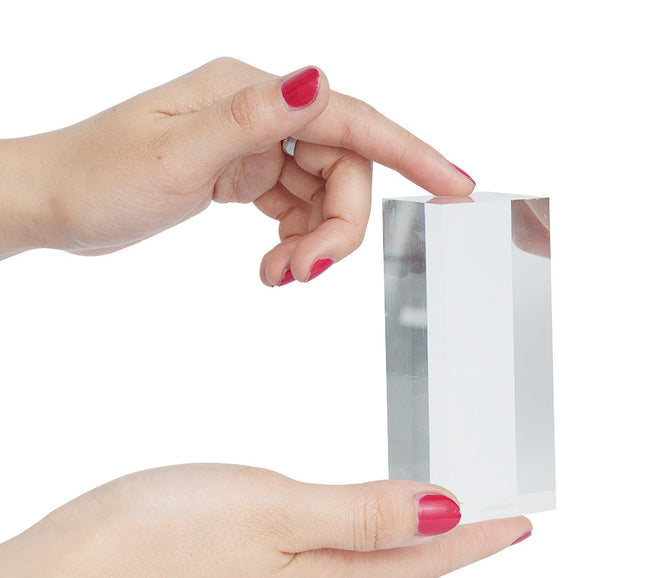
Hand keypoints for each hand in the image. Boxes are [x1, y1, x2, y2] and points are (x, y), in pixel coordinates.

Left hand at [0, 58, 474, 282]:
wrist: (58, 202)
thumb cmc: (100, 175)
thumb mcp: (177, 154)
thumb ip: (252, 118)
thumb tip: (315, 81)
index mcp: (248, 94)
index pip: (349, 120)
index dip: (409, 153)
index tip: (456, 184)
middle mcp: (259, 112)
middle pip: (341, 170)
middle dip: (335, 229)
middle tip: (303, 274)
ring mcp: (254, 145)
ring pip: (322, 195)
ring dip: (313, 243)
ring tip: (277, 276)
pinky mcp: (246, 176)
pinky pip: (297, 208)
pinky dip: (295, 242)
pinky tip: (272, 266)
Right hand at [0, 463, 529, 577]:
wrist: (72, 573)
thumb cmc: (166, 536)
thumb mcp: (279, 512)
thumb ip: (362, 515)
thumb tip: (442, 514)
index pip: (419, 561)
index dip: (475, 541)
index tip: (521, 524)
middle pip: (394, 569)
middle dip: (445, 544)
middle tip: (485, 518)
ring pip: (354, 565)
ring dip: (397, 541)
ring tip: (426, 515)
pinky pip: (314, 560)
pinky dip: (346, 538)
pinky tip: (338, 527)